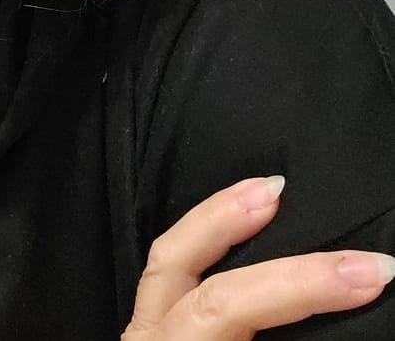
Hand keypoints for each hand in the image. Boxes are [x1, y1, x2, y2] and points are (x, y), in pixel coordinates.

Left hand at [122, 176, 394, 339]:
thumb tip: (342, 324)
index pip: (227, 303)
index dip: (301, 284)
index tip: (372, 272)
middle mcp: (149, 339)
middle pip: (182, 263)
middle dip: (238, 224)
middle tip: (289, 190)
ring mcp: (141, 333)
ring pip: (166, 257)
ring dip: (214, 218)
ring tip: (262, 187)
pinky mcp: (148, 332)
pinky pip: (170, 275)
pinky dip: (202, 242)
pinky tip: (237, 226)